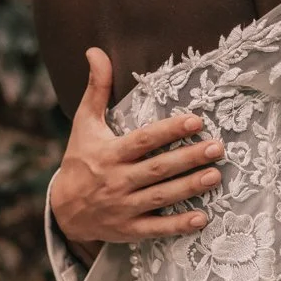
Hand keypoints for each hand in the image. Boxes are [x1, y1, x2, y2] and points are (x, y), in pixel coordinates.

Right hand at [50, 48, 223, 254]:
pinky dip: (177, 226)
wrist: (63, 210)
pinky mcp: (129, 229)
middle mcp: (117, 181)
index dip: (169, 131)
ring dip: (189, 188)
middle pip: (157, 169)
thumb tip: (95, 50)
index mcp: (109, 154)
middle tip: (217, 147)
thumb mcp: (84, 123)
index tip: (195, 121)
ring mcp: (123, 207)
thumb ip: (96, 88)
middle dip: (188, 159)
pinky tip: (201, 219)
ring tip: (216, 175)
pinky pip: (155, 228)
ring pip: (160, 197)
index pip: (143, 141)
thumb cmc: (80, 159)